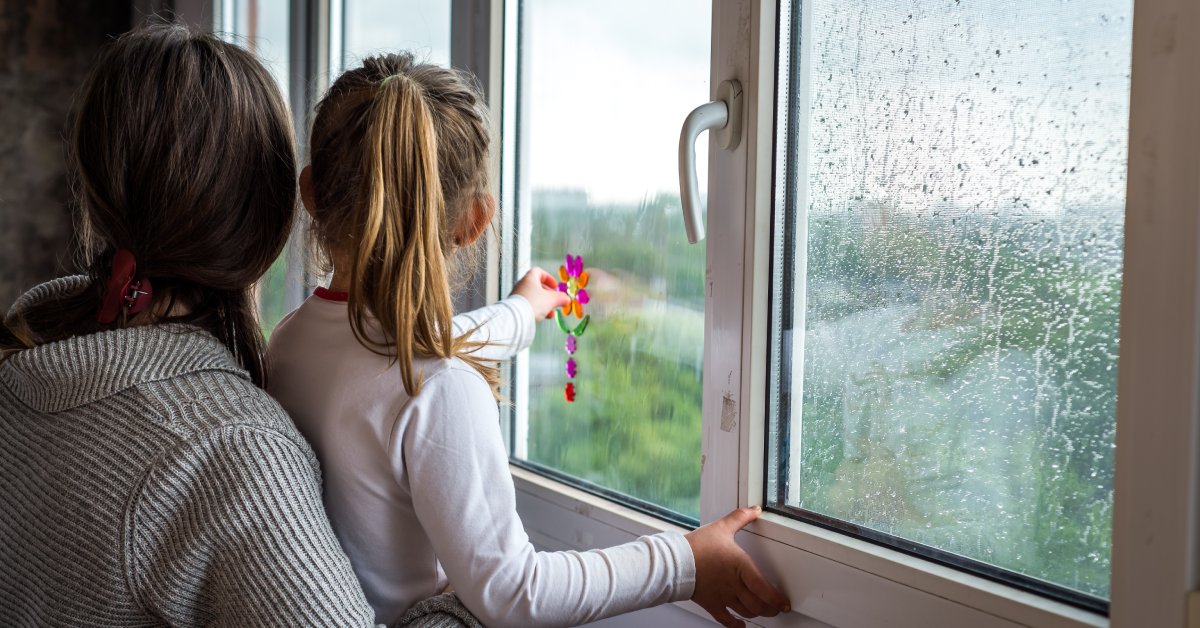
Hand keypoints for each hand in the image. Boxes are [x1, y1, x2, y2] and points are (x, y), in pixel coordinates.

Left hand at [510, 267, 570, 319]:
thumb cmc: (533, 304)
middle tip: (554, 301)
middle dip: (548, 295)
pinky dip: (535, 309)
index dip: (548, 278)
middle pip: (537, 286)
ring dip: (543, 304)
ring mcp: (517, 296)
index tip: (554, 286)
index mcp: (529, 278)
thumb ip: (560, 298)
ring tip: (550, 313)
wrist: (516, 317)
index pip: (539, 272)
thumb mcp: (551, 300)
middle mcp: (521, 285)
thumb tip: (566, 299)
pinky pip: (527, 305)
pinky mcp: (514, 306)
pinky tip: (541, 317)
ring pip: (532, 297)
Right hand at [686, 506, 790, 627]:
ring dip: (757, 614)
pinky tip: (741, 625)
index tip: (784, 603)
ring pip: (745, 612)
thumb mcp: (721, 527)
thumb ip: (740, 517)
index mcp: (740, 566)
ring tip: (762, 611)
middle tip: (777, 608)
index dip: (776, 599)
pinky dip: (736, 625)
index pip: (764, 588)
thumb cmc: (697, 546)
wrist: (674, 561)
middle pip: (758, 604)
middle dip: (770, 609)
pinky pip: (726, 620)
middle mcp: (733, 584)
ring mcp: (722, 596)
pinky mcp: (711, 603)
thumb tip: (754, 510)